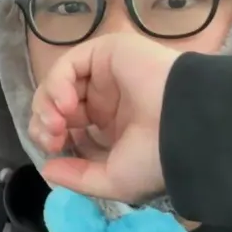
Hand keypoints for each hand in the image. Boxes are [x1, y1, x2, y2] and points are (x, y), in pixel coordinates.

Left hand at [28, 33, 181, 204]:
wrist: (187, 126)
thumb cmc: (155, 158)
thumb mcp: (114, 180)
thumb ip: (78, 177)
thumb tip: (47, 169)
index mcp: (111, 126)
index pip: (66, 125)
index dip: (50, 136)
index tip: (53, 150)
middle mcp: (107, 98)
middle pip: (56, 102)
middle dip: (44, 121)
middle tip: (51, 138)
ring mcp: (107, 73)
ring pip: (59, 82)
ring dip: (48, 104)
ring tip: (57, 123)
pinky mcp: (108, 52)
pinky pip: (70, 63)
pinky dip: (58, 82)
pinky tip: (66, 104)